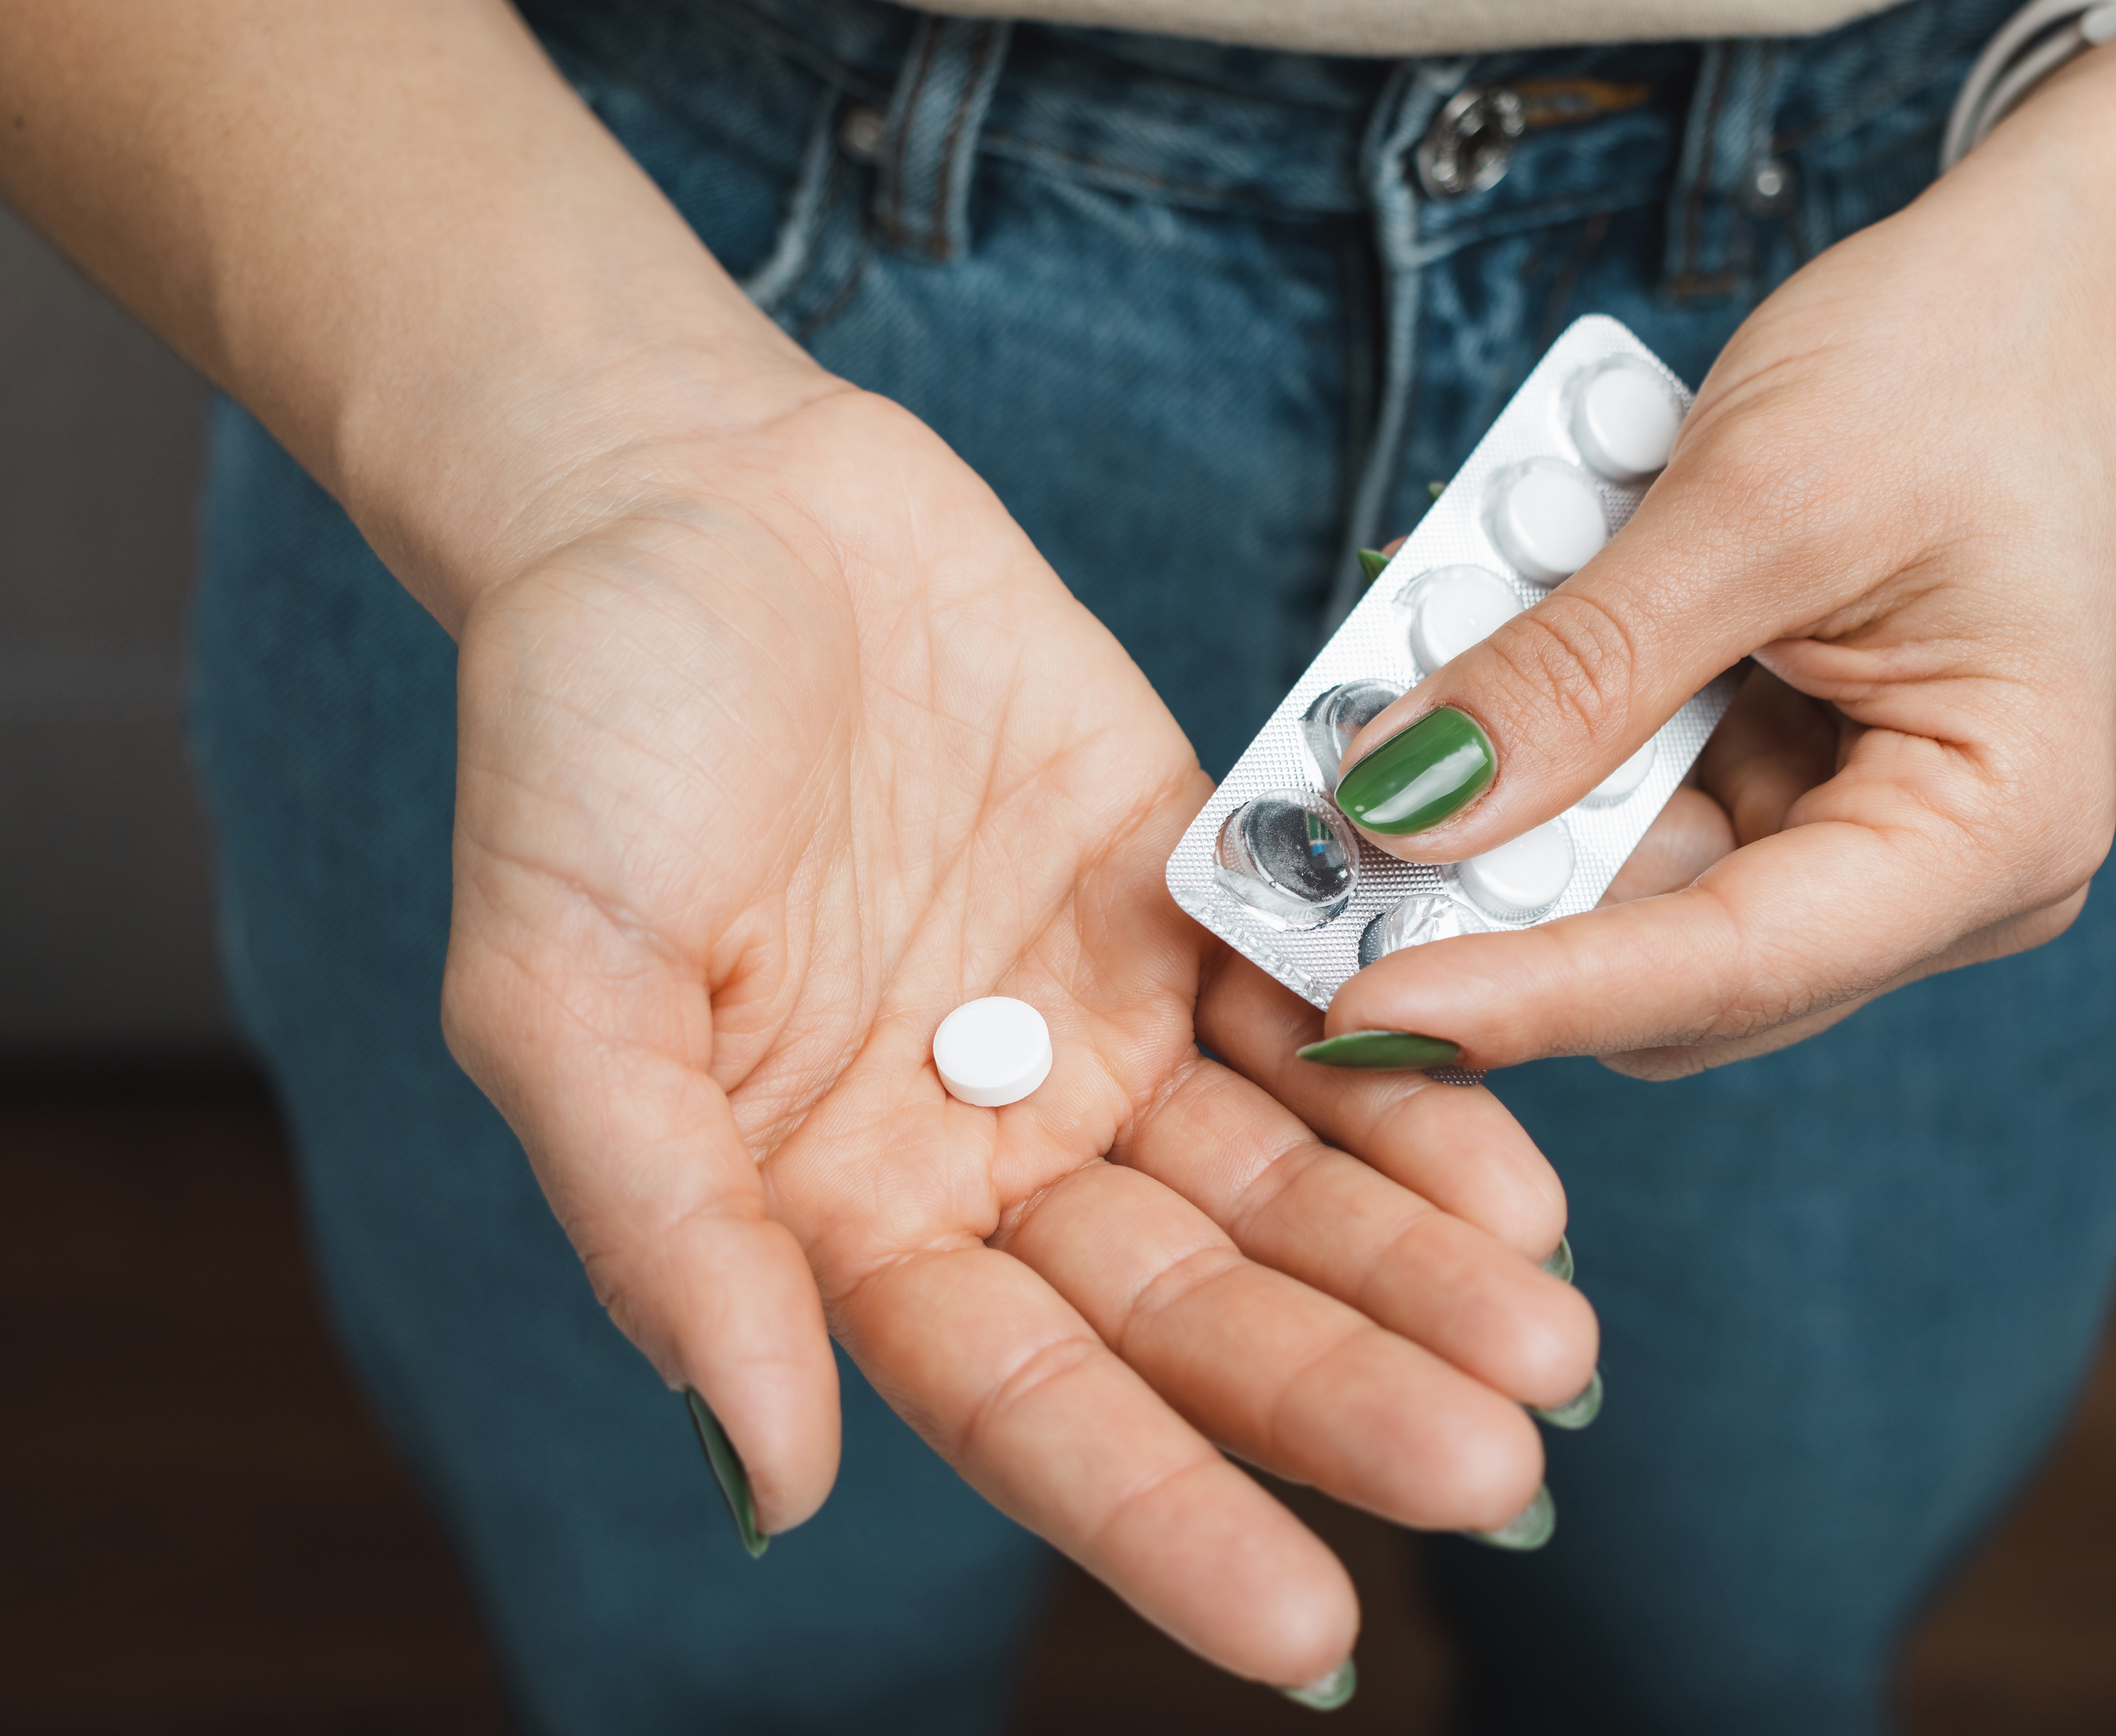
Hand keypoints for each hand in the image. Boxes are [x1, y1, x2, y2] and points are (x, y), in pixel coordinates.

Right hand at [439, 383, 1596, 1687]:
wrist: (691, 493)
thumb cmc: (580, 735)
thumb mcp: (559, 985)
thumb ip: (663, 1225)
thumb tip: (767, 1474)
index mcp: (835, 1205)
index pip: (1021, 1402)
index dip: (1161, 1515)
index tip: (1307, 1625)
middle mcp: (983, 1142)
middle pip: (1188, 1307)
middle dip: (1341, 1391)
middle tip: (1507, 1468)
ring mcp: (1094, 1018)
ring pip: (1279, 1178)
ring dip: (1413, 1259)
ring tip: (1556, 1340)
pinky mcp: (1181, 887)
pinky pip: (1313, 1008)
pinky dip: (1409, 1079)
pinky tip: (1517, 1157)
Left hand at [1318, 10, 2115, 1075]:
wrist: (2061, 270)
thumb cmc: (1968, 358)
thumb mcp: (1758, 500)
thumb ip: (1581, 670)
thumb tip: (1404, 805)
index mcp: (1995, 830)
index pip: (1727, 968)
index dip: (1532, 994)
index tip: (1359, 1010)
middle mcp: (1944, 875)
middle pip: (1671, 955)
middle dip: (1504, 888)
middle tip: (1330, 819)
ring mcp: (1870, 833)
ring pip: (1636, 883)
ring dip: (1518, 794)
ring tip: (1427, 664)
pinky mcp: (1804, 779)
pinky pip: (1645, 800)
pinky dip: (1560, 735)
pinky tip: (1503, 639)